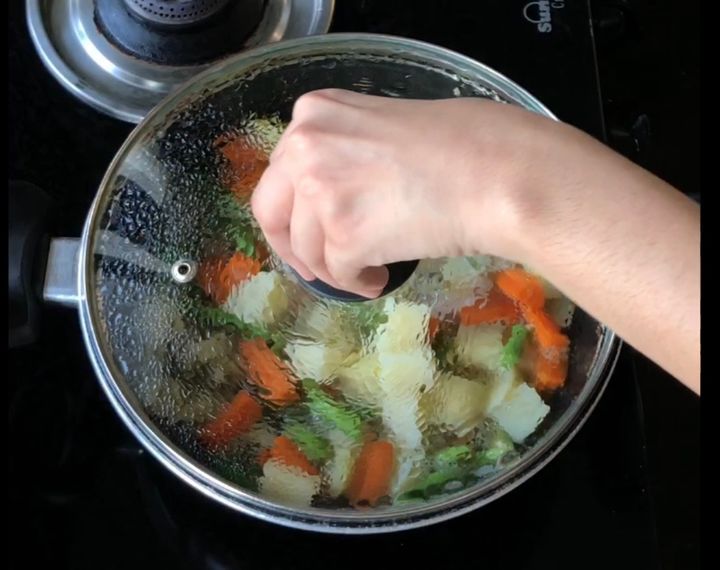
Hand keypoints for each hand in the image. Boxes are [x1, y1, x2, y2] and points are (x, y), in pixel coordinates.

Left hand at [251, 88, 537, 297]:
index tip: (304, 232)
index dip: (291, 211)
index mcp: (314, 112)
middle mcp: (305, 146)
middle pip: (270, 212)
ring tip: (371, 270)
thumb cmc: (459, 146)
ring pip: (306, 249)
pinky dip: (355, 283)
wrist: (495, 172)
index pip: (278, 173)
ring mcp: (320, 191)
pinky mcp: (343, 235)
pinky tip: (380, 278)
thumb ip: (342, 152)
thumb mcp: (380, 127)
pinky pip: (336, 273)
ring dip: (334, 268)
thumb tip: (328, 197)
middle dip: (292, 247)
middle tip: (317, 267)